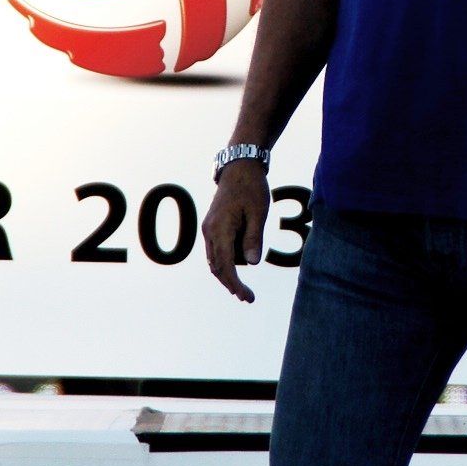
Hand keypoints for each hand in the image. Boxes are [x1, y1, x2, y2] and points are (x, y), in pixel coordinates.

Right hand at [202, 162, 269, 302]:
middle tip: (247, 297)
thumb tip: (252, 264)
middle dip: (231, 284)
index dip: (235, 284)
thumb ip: (253, 239)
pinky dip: (226, 261)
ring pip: (215, 260)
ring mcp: (208, 228)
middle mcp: (209, 231)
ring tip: (245, 282)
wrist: (238, 167)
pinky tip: (239, 265)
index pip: (226, 266)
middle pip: (217, 267)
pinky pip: (216, 250)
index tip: (246, 297)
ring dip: (229, 272)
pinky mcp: (212, 226)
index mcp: (220, 229)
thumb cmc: (251, 188)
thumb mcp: (258, 213)